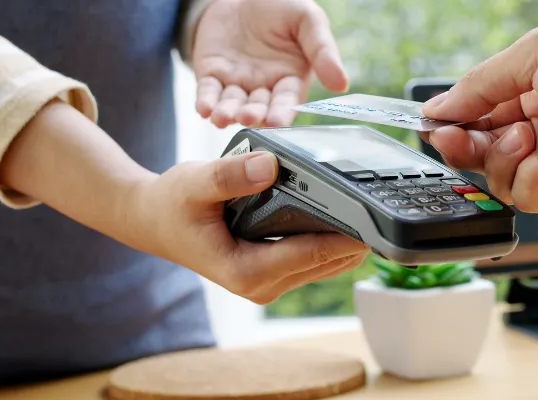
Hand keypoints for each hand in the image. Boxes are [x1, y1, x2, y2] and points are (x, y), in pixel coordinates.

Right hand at [128, 152, 367, 304]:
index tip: (377, 215)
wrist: (152, 221)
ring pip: (328, 265)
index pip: (311, 254)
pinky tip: (349, 216)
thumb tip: (270, 166)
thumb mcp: (194, 182)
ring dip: (349, 240)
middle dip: (356, 236)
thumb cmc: (171, 203)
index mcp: (244, 271)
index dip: (347, 235)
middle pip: (328, 262)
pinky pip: (317, 261)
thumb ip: (230, 175)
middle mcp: (261, 285)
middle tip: (384, 202)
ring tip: (372, 205)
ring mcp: (270, 284)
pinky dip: (334, 241)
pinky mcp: (275, 275)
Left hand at [191, 0, 347, 127]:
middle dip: (253, 115)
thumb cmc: (282, 8)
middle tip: (248, 118)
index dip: (282, 112)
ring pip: (232, 105)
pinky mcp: (212, 74)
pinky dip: (205, 102)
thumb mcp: (308, 20)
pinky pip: (208, 92)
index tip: (277, 121)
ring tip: (221, 117)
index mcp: (290, 79)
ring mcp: (237, 83)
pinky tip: (204, 109)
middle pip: (259, 108)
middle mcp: (264, 87)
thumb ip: (323, 51)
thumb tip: (341, 84)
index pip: (287, 101)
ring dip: (227, 114)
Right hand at [421, 12, 537, 213]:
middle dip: (465, 148)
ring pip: (500, 181)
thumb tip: (437, 109)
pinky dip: (534, 175)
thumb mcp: (536, 55)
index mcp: (529, 92)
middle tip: (462, 138)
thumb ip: (482, 85)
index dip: (452, 124)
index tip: (435, 125)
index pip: (474, 118)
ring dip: (504, 159)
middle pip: (480, 154)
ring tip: (528, 135)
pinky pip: (532, 198)